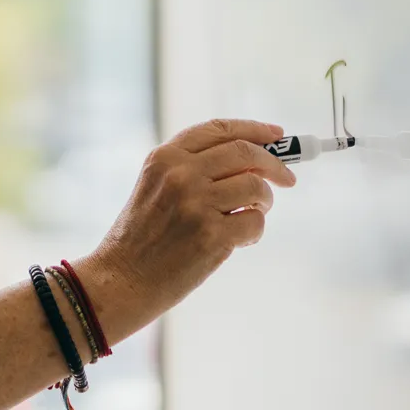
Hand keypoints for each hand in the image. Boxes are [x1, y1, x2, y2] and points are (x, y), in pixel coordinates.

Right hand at [79, 118, 295, 331]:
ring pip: (256, 186)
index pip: (219, 129)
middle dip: (274, 164)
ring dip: (263, 202)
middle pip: (245, 152)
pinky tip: (239, 240)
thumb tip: (253, 158)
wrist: (122, 280)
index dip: (254, 129)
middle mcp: (180, 174)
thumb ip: (192, 168)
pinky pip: (255, 221)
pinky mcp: (211, 235)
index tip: (277, 135)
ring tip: (250, 216)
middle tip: (287, 179)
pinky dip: (255, 231)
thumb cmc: (141, 238)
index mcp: (165, 158)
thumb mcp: (153, 187)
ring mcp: (196, 203)